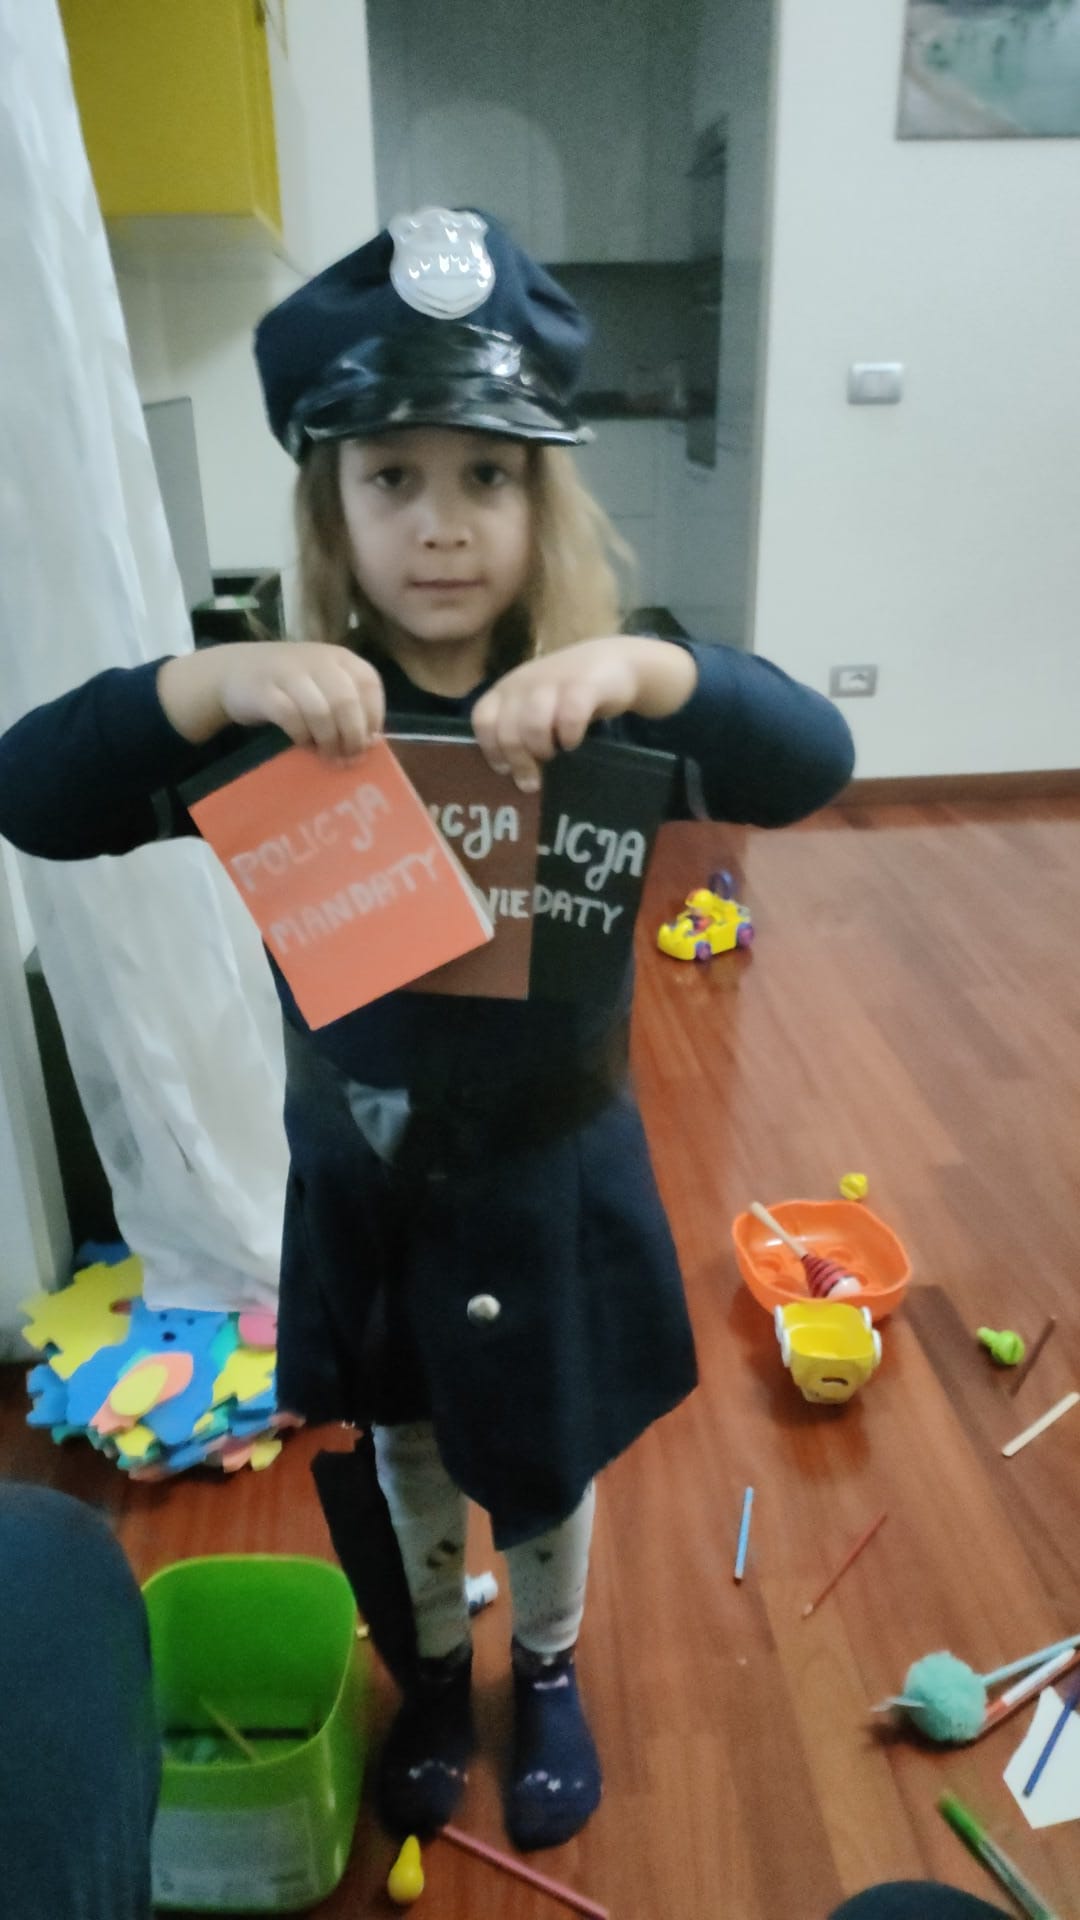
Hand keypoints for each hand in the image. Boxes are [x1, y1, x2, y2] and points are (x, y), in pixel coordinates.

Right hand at [158, 641, 384, 762]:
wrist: (234, 670)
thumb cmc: (290, 684)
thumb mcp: (324, 685)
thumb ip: (349, 706)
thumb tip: (371, 742)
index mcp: (339, 657)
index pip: (369, 684)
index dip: (373, 717)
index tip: (367, 742)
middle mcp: (317, 660)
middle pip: (347, 702)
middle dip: (352, 736)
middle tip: (348, 758)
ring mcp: (288, 673)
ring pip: (321, 712)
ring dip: (328, 741)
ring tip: (327, 755)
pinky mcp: (264, 690)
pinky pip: (291, 718)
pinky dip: (302, 736)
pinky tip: (302, 743)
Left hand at [470, 637, 697, 790]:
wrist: (615, 662)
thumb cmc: (568, 694)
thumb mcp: (536, 707)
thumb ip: (520, 732)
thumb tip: (512, 777)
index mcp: (507, 689)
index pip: (483, 720)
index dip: (491, 749)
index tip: (506, 770)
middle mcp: (524, 683)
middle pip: (507, 731)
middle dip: (519, 762)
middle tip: (534, 780)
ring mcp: (553, 682)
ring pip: (533, 725)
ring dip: (542, 749)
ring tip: (555, 754)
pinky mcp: (583, 686)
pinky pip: (569, 718)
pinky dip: (569, 737)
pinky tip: (573, 742)